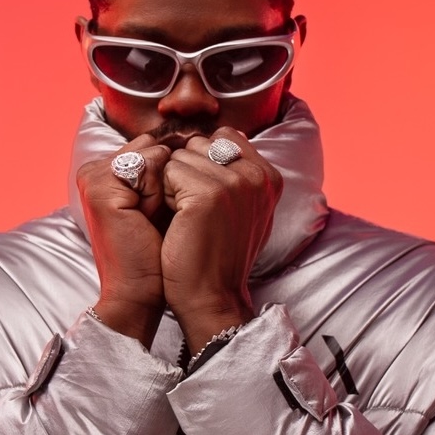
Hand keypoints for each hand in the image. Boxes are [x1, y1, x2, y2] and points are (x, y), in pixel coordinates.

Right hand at [76, 134, 172, 345]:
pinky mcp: (102, 190)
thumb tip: (206, 137)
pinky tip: (147, 219)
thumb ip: (169, 168)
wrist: (139, 292)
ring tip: (151, 219)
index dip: (175, 172)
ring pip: (155, 153)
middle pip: (154, 145)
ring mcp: (94, 177)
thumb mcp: (164, 201)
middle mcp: (94, 168)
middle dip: (172, 176)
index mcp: (105, 170)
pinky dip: (160, 192)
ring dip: (168, 185)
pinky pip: (149, 166)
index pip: (152, 145)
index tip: (167, 208)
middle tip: (158, 216)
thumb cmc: (159, 252)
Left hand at [160, 129, 282, 353]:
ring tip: (187, 218)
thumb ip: (239, 172)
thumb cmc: (220, 255)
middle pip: (199, 144)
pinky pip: (169, 172)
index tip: (205, 198)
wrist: (212, 297)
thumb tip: (222, 138)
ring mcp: (235, 183)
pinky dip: (164, 195)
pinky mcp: (208, 194)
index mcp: (269, 175)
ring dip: (173, 184)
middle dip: (187, 171)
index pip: (223, 137)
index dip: (202, 162)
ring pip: (181, 157)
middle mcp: (257, 174)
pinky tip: (178, 222)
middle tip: (195, 212)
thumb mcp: (244, 209)